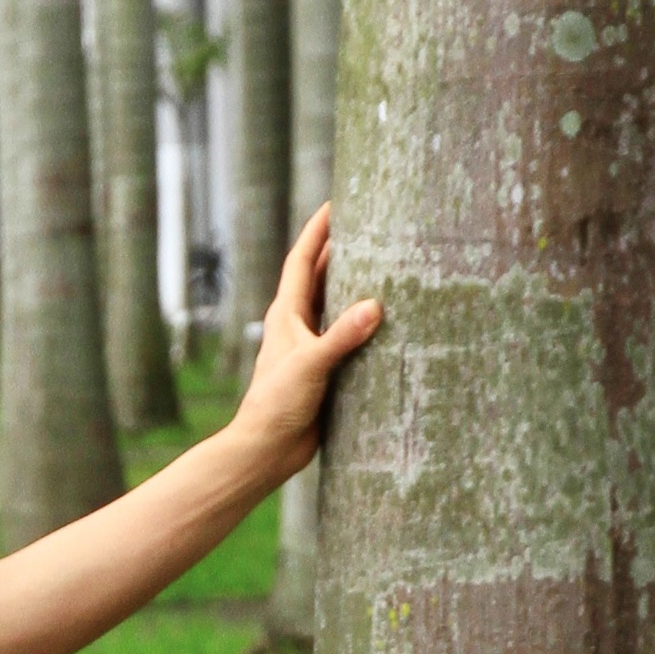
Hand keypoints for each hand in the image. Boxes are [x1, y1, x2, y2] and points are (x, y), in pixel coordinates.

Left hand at [232, 204, 382, 479]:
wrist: (267, 449)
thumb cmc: (277, 404)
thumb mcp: (311, 365)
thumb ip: (341, 336)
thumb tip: (375, 305)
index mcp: (286, 315)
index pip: (302, 261)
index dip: (317, 231)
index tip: (333, 204)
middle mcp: (297, 325)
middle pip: (320, 278)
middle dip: (339, 252)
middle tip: (367, 227)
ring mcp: (310, 347)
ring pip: (335, 307)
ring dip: (354, 287)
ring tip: (385, 265)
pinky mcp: (324, 370)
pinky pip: (347, 337)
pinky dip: (363, 325)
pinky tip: (387, 322)